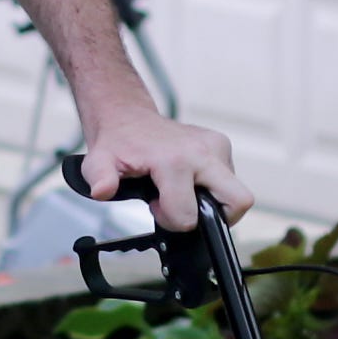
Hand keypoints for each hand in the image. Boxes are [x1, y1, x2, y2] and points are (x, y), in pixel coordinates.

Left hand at [78, 103, 252, 230]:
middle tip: (187, 210)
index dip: (171, 221)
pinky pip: (231, 180)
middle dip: (216, 219)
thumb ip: (100, 179)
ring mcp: (216, 146)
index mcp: (175, 160)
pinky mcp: (221, 145)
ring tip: (182, 192)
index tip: (155, 206)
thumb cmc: (117, 143)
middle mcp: (202, 152)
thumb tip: (102, 190)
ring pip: (236, 193)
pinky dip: (213, 189)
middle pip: (238, 201)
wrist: (128, 118)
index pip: (189, 216)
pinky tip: (189, 181)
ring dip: (212, 202)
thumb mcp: (99, 163)